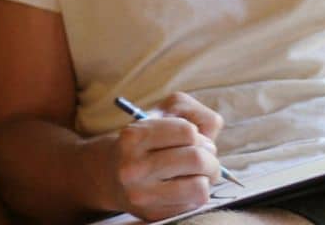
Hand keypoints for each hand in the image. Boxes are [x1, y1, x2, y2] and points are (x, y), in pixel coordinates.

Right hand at [110, 92, 224, 220]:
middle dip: (211, 158)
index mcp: (135, 136)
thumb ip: (192, 111)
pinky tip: (185, 186)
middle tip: (207, 159)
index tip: (197, 139)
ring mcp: (142, 194)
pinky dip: (196, 193)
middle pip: (196, 159)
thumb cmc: (149, 139)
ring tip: (200, 174)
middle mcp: (133, 167)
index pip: (187, 132)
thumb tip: (210, 136)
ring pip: (199, 187)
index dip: (200, 135)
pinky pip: (193, 205)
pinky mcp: (152, 214)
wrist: (113, 174)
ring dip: (208, 178)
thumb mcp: (164, 111)